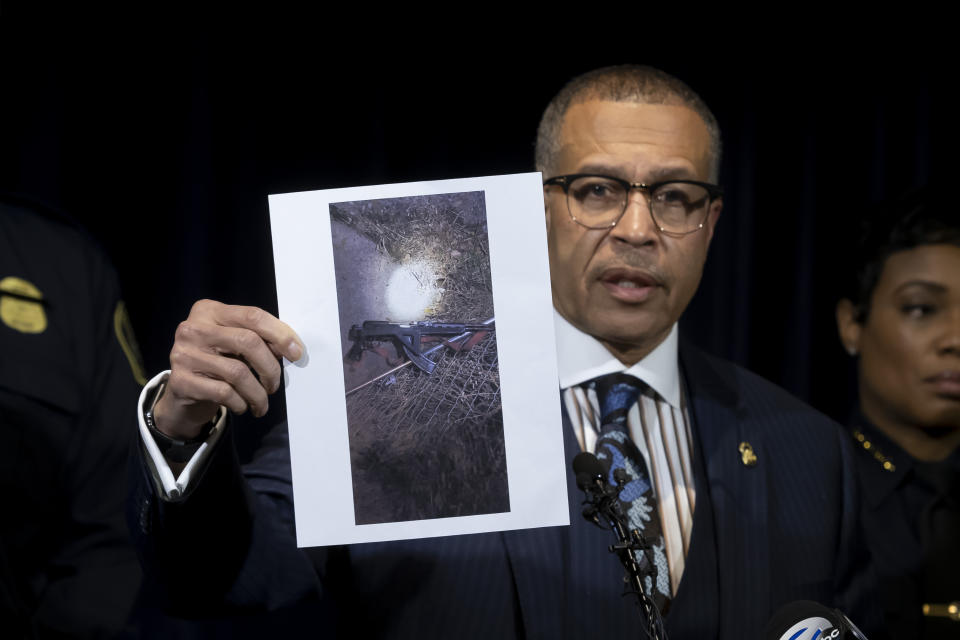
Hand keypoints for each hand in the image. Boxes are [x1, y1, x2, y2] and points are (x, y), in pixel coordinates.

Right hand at [153, 300, 303, 439]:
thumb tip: (291, 348)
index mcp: (209, 311)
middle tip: (275, 385)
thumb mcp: (234, 345)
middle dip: (270, 368)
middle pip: (248, 342)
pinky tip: (242, 406)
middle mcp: (193, 328)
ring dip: (258, 393)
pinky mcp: (180, 381)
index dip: (280, 334)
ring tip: (261, 403)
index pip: (253, 315)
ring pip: (238, 372)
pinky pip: (224, 392)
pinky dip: (241, 403)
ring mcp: (183, 354)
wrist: (181, 394)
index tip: (296, 353)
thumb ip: (258, 339)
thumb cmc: (217, 363)